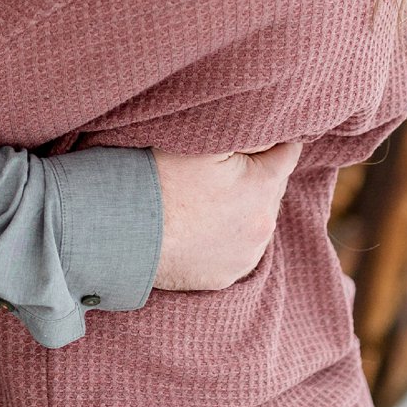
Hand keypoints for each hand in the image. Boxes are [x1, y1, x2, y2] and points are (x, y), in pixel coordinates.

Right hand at [151, 142, 302, 290]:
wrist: (117, 231)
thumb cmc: (158, 178)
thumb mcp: (204, 139)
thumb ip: (249, 129)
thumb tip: (273, 129)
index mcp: (264, 186)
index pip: (289, 151)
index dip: (274, 139)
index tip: (256, 135)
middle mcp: (263, 226)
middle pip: (272, 187)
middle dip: (256, 174)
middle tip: (222, 165)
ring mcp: (244, 256)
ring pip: (256, 219)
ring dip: (243, 206)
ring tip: (208, 197)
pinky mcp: (223, 277)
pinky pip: (236, 248)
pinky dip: (227, 235)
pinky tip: (201, 224)